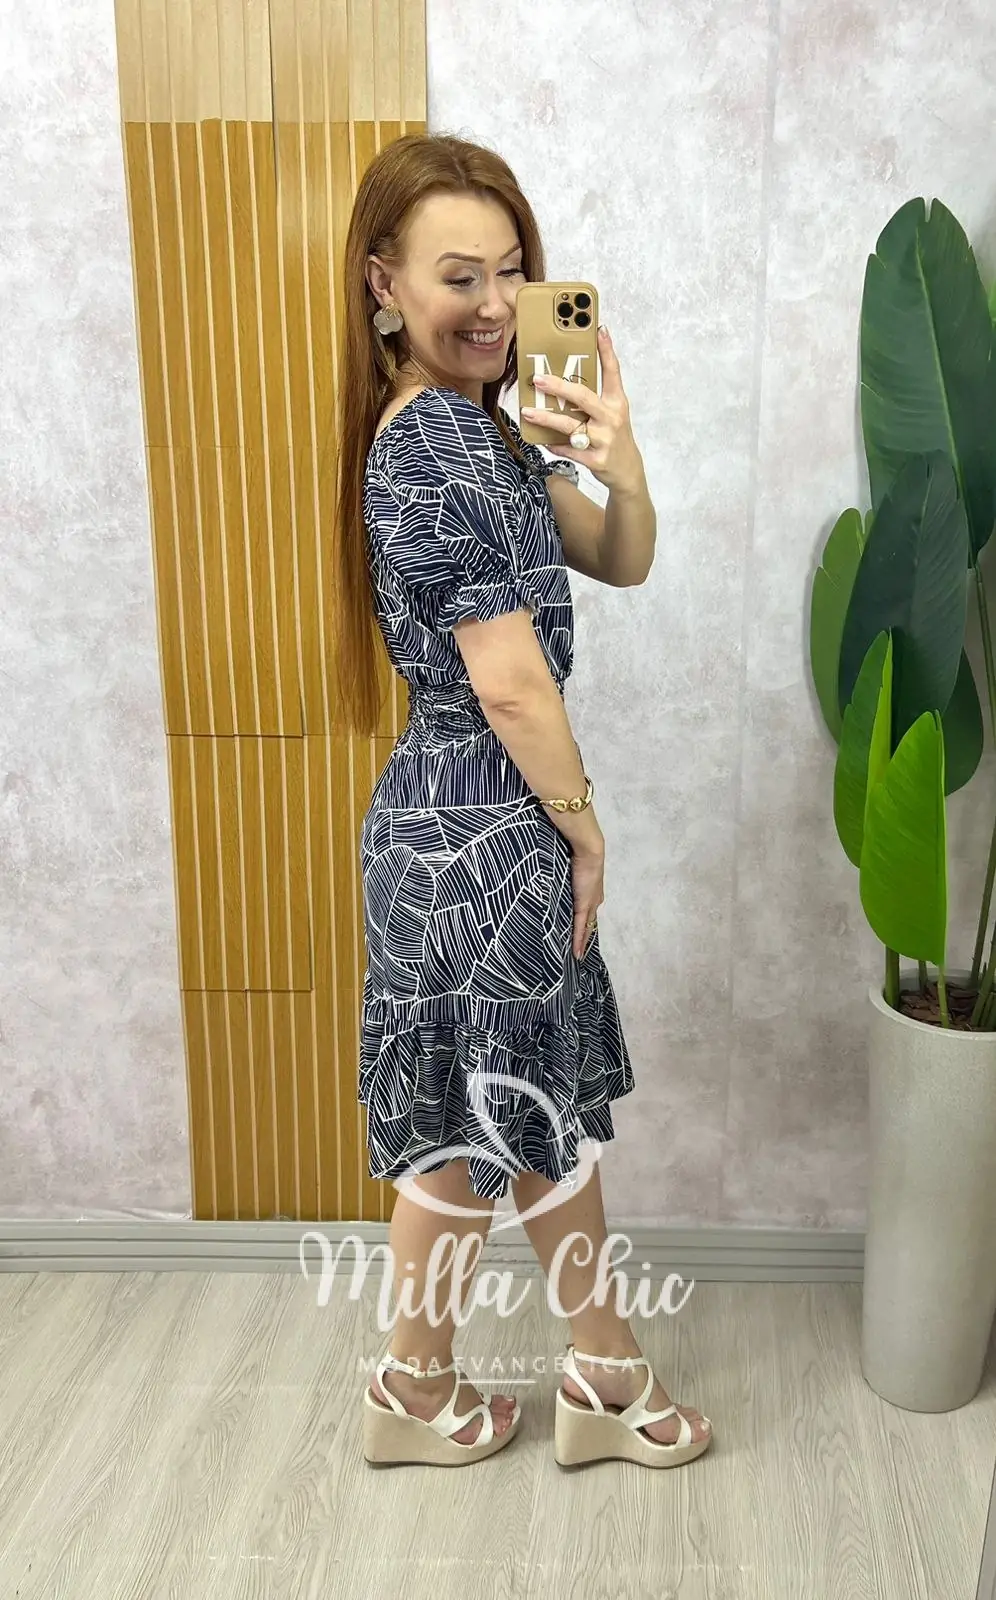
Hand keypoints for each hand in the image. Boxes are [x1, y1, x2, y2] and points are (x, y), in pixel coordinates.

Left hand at [519, 326, 643, 491]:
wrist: (627, 472)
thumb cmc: (614, 437)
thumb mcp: (612, 414)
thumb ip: (594, 398)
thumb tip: (565, 381)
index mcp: (616, 402)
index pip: (612, 372)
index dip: (606, 350)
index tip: (598, 329)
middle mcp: (611, 418)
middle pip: (583, 397)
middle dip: (558, 387)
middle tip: (537, 378)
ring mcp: (604, 440)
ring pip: (570, 426)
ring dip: (546, 418)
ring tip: (528, 412)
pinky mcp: (596, 459)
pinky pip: (568, 450)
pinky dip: (554, 445)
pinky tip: (542, 440)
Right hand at [571, 842, 604, 960]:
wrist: (587, 849)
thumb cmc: (577, 853)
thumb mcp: (569, 868)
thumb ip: (564, 876)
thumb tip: (552, 874)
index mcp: (592, 891)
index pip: (588, 913)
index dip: (585, 925)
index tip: (581, 936)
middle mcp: (594, 900)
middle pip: (590, 924)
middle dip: (585, 938)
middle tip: (578, 952)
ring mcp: (590, 904)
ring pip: (586, 929)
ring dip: (581, 943)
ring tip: (576, 957)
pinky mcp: (583, 906)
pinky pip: (580, 928)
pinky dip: (578, 941)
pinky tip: (576, 954)